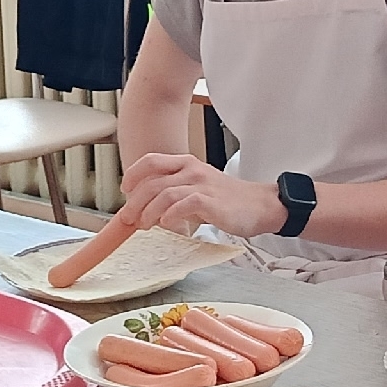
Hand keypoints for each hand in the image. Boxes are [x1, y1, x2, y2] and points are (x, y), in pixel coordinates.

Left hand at [119, 153, 284, 238]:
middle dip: (135, 202)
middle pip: (151, 182)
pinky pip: (182, 205)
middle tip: (129, 218)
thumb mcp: (198, 186)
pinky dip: (170, 216)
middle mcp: (191, 170)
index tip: (125, 191)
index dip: (133, 175)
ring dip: (148, 212)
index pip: (150, 161)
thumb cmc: (228, 200)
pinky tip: (167, 225)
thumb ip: (175, 190)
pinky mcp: (210, 201)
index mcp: (186, 163)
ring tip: (145, 225)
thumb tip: (147, 206)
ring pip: (163, 194)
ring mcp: (201, 184)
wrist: (260, 205)